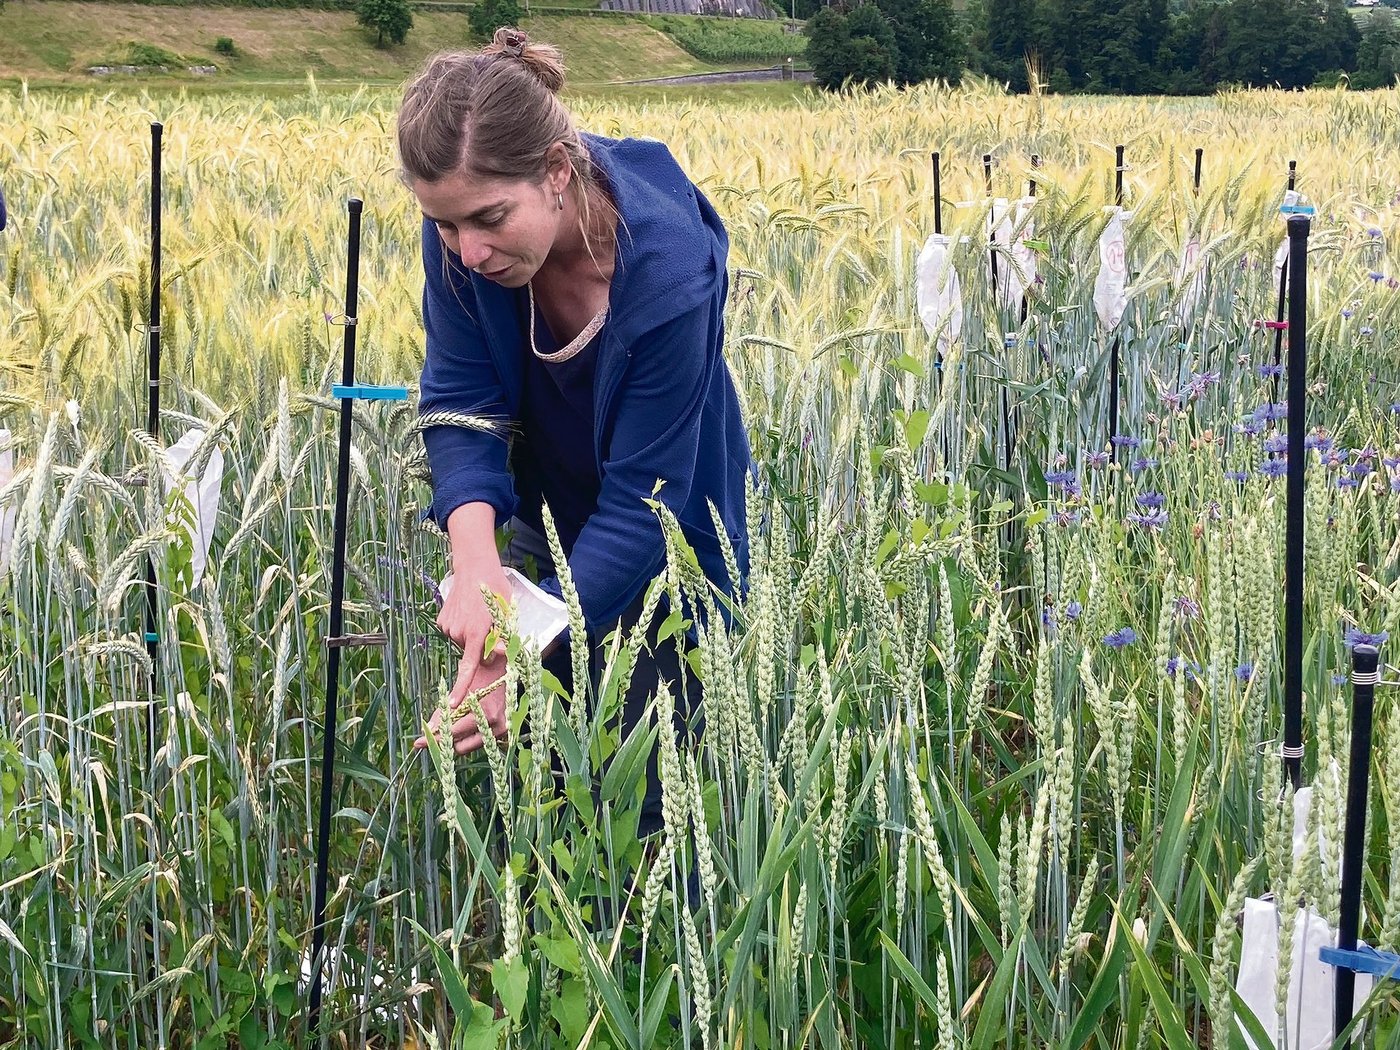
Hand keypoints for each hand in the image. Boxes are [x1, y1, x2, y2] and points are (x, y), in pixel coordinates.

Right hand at [414, 549, 511, 752]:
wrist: (474, 566)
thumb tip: (500, 656)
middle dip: (481, 647)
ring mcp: (448, 626)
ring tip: (478, 614)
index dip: (461, 688)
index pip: (468, 667)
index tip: (451, 704)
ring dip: (471, 636)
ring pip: (463, 642)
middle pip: (472, 653)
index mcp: (477, 633)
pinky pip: (454, 632)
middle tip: (489, 625)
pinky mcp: (441, 620)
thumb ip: (503, 637)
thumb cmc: (495, 589)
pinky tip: (467, 611)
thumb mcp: (506, 613)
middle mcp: (459, 632)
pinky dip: (462, 627)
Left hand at [415, 646, 508, 753]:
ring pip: (468, 746)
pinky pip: (478, 741)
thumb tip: (427, 729)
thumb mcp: (460, 688)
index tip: (418, 742)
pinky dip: (465, 737)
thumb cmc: (482, 672)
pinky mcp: (503, 731)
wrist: (506, 666)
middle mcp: (495, 725)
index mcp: (486, 713)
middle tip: (427, 737)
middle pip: (461, 747)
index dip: (434, 738)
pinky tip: (455, 727)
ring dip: (453, 741)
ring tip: (440, 731)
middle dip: (443, 742)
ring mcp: (501, 730)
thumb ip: (444, 710)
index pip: (454, 733)